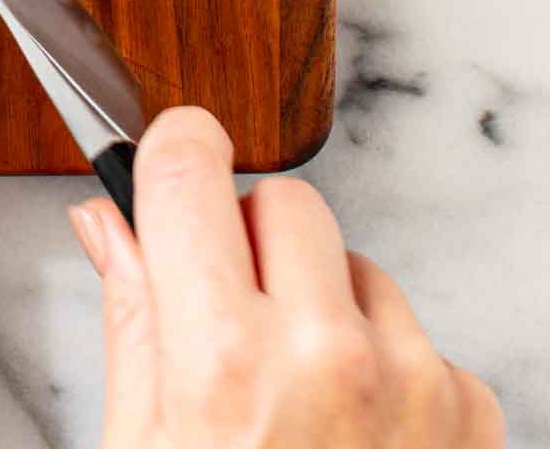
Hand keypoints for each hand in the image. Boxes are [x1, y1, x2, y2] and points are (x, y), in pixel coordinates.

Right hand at [70, 108, 502, 446]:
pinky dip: (383, 364)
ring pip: (352, 261)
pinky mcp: (469, 411)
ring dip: (320, 303)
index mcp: (222, 361)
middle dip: (247, 241)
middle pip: (281, 199)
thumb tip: (106, 221)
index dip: (172, 156)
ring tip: (294, 403)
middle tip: (226, 322)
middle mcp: (324, 355)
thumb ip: (132, 316)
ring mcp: (409, 381)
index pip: (190, 164)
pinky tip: (351, 437)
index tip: (171, 163)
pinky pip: (413, 330)